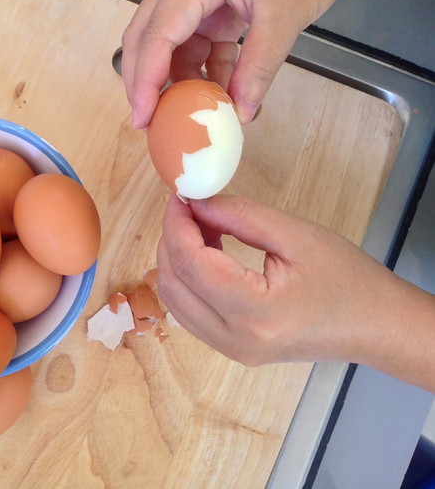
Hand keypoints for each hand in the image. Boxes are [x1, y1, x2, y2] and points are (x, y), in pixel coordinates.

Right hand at [121, 0, 380, 126]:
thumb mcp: (286, 17)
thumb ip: (258, 68)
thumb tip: (240, 112)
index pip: (158, 33)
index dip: (145, 79)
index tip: (142, 116)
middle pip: (147, 35)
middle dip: (144, 79)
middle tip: (146, 119)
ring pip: (170, 42)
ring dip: (178, 77)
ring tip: (189, 111)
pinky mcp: (212, 3)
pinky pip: (197, 43)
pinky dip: (204, 69)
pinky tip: (219, 91)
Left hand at [156, 195, 434, 392]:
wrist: (375, 326)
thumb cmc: (347, 278)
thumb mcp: (296, 235)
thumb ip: (240, 216)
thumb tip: (194, 203)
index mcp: (256, 314)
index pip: (191, 265)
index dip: (176, 225)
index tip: (179, 196)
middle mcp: (234, 340)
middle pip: (173, 283)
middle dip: (171, 239)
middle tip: (188, 207)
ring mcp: (229, 350)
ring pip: (174, 299)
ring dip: (175, 258)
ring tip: (200, 226)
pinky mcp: (229, 348)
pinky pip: (188, 310)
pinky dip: (186, 277)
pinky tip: (206, 251)